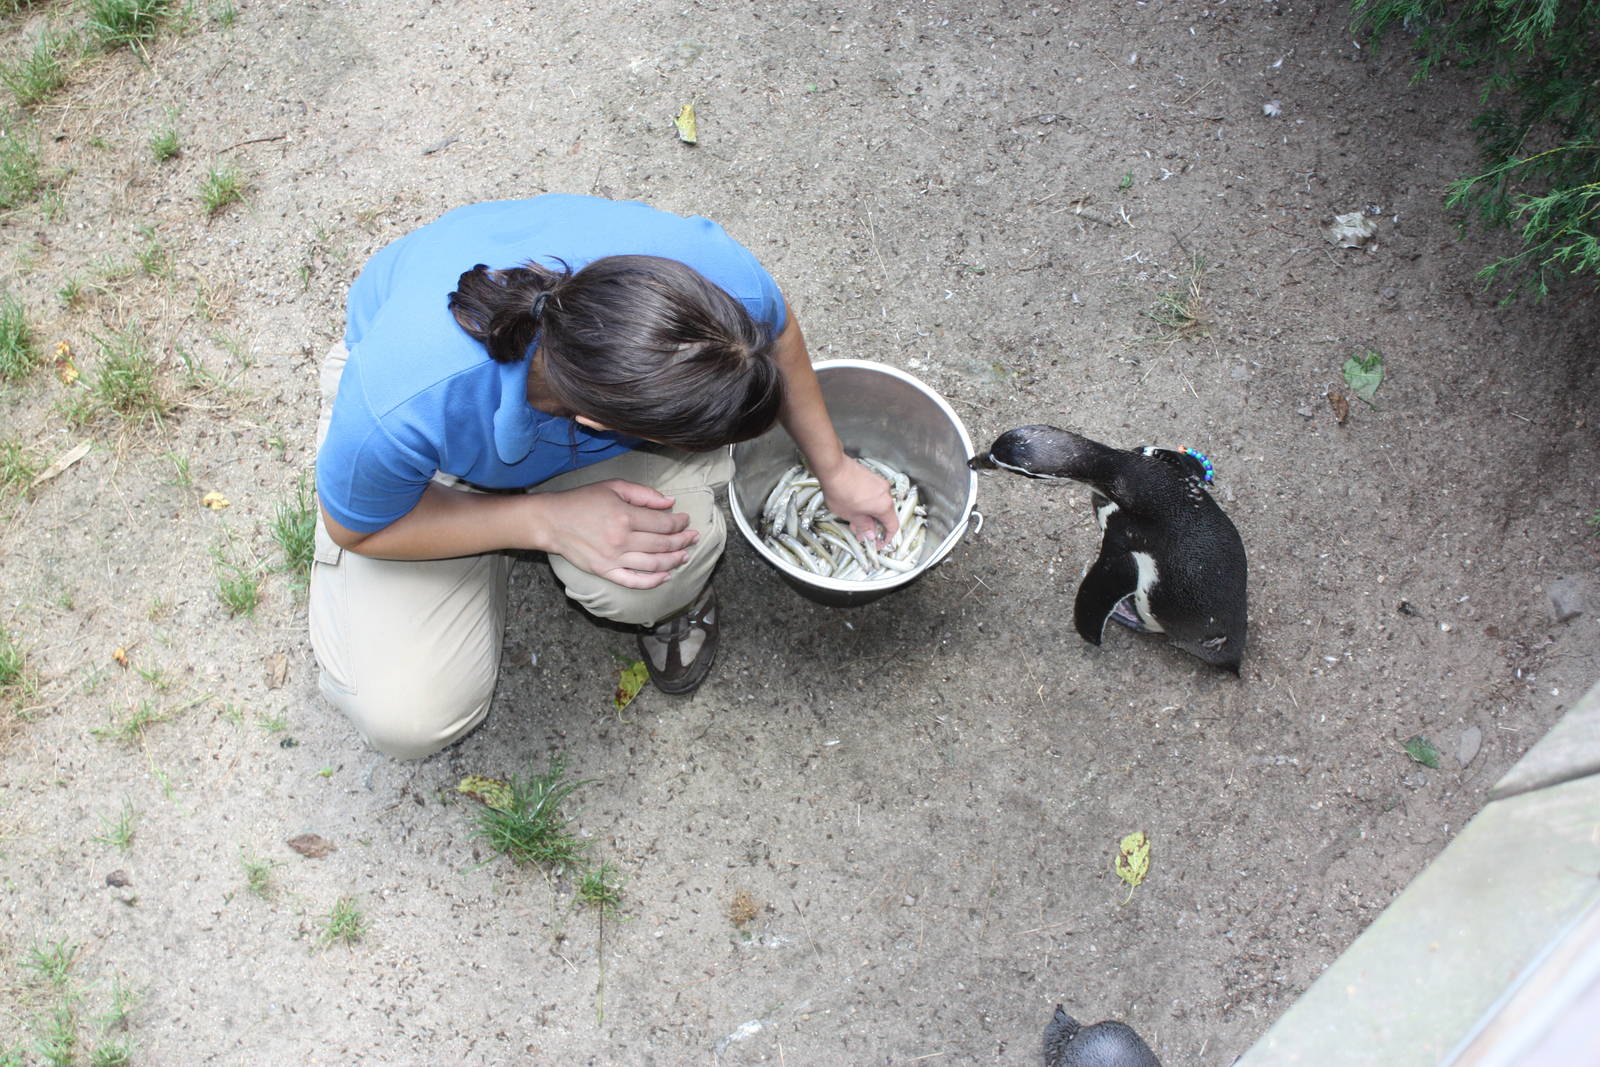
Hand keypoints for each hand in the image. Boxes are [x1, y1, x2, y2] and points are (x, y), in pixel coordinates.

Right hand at [539, 480, 699, 588]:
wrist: (552, 521)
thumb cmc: (582, 501)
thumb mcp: (613, 487)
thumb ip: (644, 494)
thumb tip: (669, 503)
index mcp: (625, 516)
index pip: (663, 523)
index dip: (679, 523)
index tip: (685, 520)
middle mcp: (622, 539)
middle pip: (662, 544)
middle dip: (682, 541)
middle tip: (693, 538)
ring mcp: (614, 558)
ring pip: (653, 564)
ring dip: (673, 561)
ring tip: (685, 556)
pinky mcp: (605, 571)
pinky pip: (634, 581)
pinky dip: (652, 581)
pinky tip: (665, 576)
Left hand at [818, 458, 898, 545]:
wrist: (833, 468)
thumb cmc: (840, 490)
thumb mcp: (851, 515)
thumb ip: (863, 527)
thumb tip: (870, 535)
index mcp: (884, 506)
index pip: (893, 526)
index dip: (886, 538)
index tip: (877, 543)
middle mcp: (886, 494)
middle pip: (885, 515)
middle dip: (873, 526)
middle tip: (860, 532)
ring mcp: (880, 484)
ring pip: (879, 505)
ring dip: (869, 515)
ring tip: (854, 518)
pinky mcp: (873, 478)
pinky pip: (875, 495)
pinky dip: (868, 504)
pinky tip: (854, 506)